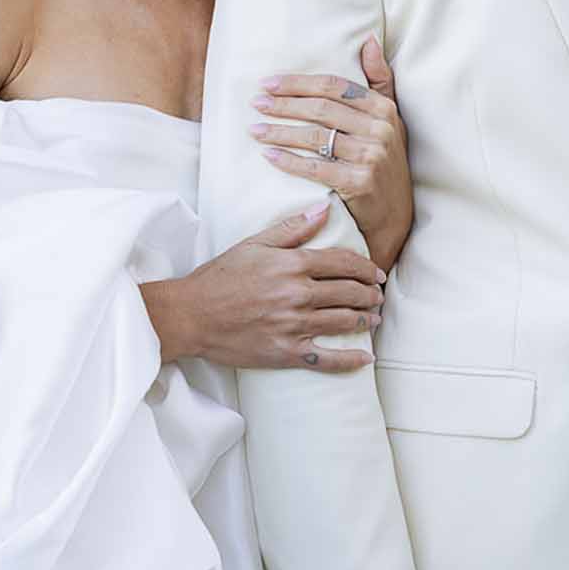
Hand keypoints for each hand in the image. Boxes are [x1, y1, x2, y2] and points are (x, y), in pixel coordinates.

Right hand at [142, 202, 384, 372]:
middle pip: (350, 292)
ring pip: (344, 322)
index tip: (375, 273)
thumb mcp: (254, 244)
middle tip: (378, 295)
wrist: (191, 315)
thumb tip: (324, 209)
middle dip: (370, 294)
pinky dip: (350, 360)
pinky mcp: (286, 353)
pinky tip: (366, 358)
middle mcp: (298, 294)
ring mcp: (294, 325)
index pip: (343, 263)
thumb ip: (292, 228)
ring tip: (374, 318)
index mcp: (292, 265)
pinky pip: (327, 359)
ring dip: (366, 320)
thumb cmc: (219, 277)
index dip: (365, 268)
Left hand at [250, 36, 411, 272]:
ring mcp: (371, 156)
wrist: (395, 216)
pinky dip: (288, 160)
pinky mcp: (360, 182)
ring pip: (314, 136)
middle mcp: (380, 129)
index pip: (334, 86)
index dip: (298, 82)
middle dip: (284, 104)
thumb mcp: (390, 119)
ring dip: (279, 131)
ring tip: (255, 129)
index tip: (269, 82)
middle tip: (256, 103)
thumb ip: (379, 79)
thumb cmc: (385, 162)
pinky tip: (268, 155)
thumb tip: (367, 39)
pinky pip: (315, 167)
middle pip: (321, 108)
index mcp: (384, 108)